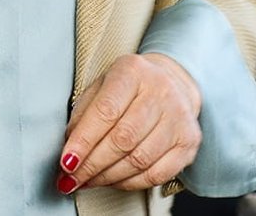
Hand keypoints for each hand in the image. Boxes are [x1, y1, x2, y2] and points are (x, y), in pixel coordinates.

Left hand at [57, 53, 202, 193]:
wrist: (170, 82)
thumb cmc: (127, 87)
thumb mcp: (99, 87)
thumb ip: (83, 115)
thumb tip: (70, 153)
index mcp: (132, 72)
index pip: (105, 112)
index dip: (83, 141)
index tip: (66, 162)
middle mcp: (161, 93)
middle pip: (123, 140)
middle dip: (92, 164)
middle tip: (72, 178)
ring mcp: (179, 119)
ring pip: (139, 160)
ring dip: (108, 177)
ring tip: (88, 181)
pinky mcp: (189, 142)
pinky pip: (157, 173)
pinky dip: (130, 183)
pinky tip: (112, 181)